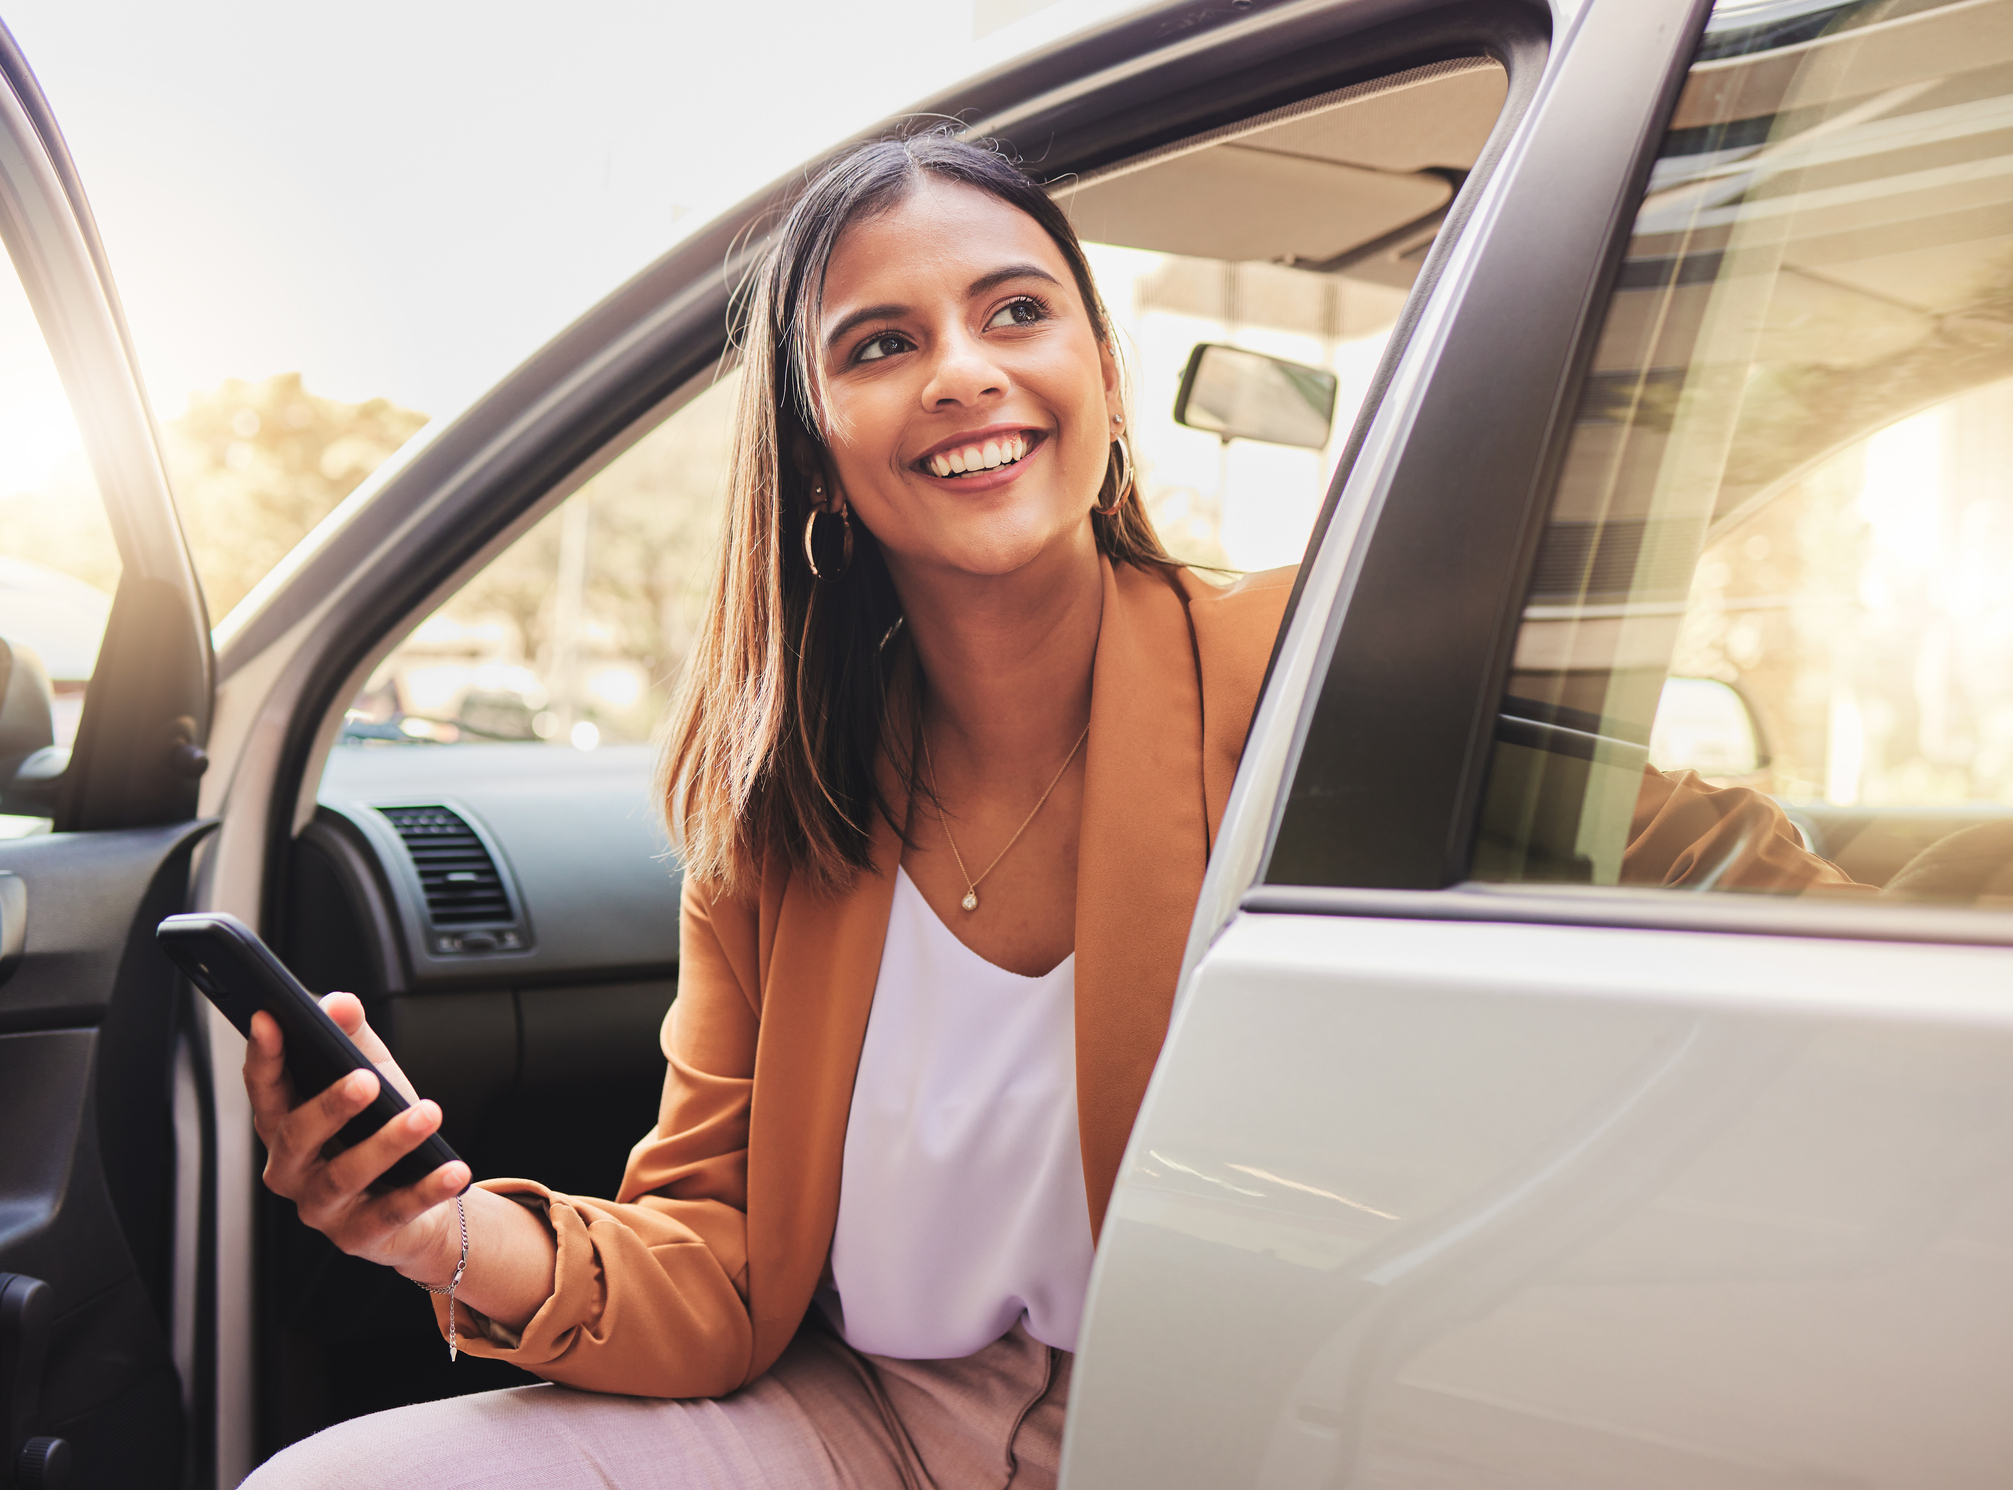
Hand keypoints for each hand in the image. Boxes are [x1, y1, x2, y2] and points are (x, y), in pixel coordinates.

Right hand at [243, 992, 469, 1283]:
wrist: (417, 1201)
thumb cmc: (379, 1130)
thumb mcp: (371, 1074)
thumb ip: (351, 1037)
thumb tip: (338, 1002)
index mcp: (283, 1124)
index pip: (264, 1088)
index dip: (264, 1055)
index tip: (270, 1019)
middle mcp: (290, 1169)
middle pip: (296, 1136)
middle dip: (329, 1105)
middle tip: (365, 1078)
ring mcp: (321, 1207)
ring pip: (346, 1175)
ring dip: (388, 1143)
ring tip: (426, 1114)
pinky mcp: (360, 1236)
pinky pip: (394, 1211)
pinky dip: (426, 1190)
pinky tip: (453, 1168)